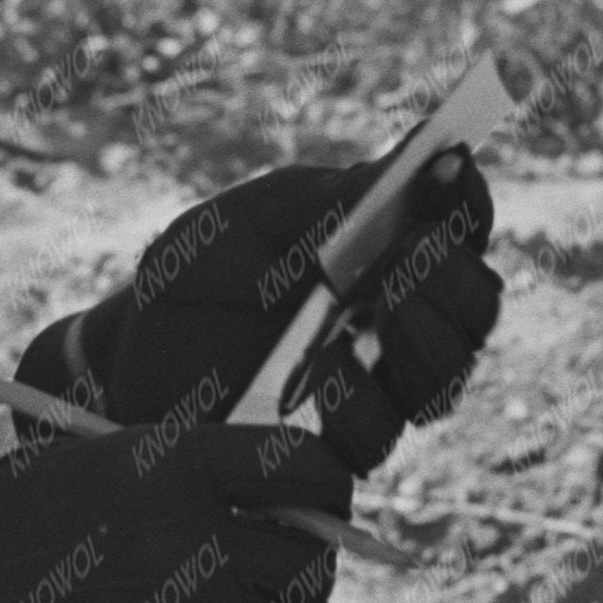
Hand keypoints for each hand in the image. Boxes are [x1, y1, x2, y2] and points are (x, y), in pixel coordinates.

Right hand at [0, 424, 352, 602]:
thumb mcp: (75, 474)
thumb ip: (168, 477)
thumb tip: (258, 501)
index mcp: (173, 465)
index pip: (307, 468)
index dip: (326, 497)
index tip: (317, 517)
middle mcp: (199, 537)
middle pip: (309, 566)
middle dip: (289, 586)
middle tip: (245, 599)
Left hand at [18, 146, 503, 474]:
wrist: (127, 356)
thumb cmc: (196, 276)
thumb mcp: (249, 221)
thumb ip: (329, 200)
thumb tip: (420, 152)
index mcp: (391, 254)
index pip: (462, 228)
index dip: (468, 201)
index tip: (450, 169)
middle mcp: (399, 325)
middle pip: (475, 308)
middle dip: (453, 277)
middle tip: (411, 251)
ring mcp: (374, 391)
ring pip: (446, 379)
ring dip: (422, 338)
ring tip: (376, 304)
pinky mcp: (333, 450)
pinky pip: (378, 439)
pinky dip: (359, 401)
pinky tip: (323, 370)